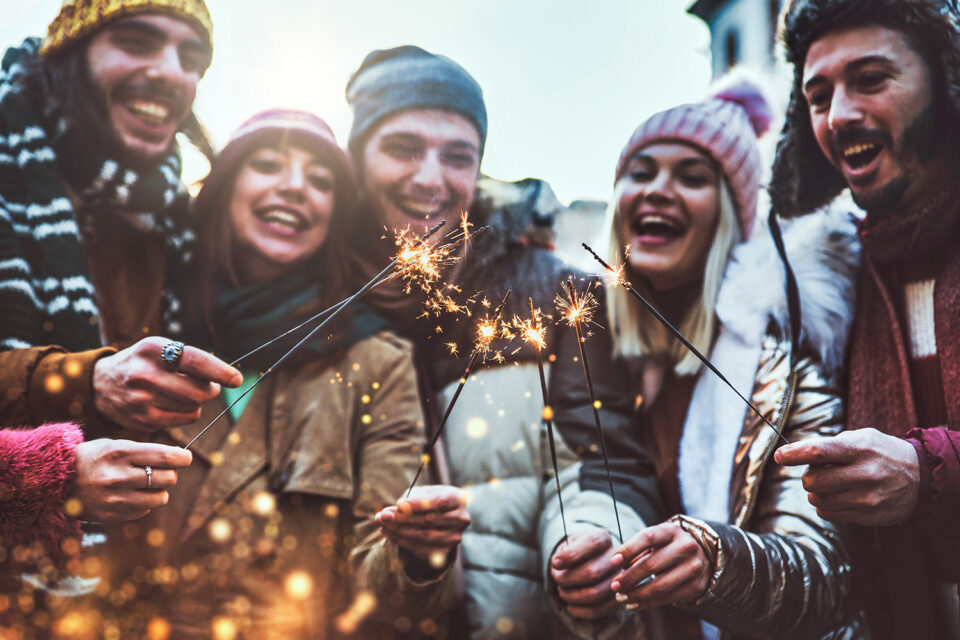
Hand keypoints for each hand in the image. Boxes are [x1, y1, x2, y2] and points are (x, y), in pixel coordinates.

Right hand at [71, 439, 191, 521]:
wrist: (57, 481)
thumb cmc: (94, 458)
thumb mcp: (114, 445)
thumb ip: (143, 451)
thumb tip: (177, 458)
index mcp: (121, 453)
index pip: (166, 456)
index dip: (183, 457)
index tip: (186, 457)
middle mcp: (120, 476)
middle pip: (168, 478)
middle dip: (170, 474)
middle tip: (161, 471)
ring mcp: (116, 498)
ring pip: (160, 498)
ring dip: (160, 491)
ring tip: (147, 485)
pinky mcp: (113, 515)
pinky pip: (144, 510)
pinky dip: (143, 503)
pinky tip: (130, 495)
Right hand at [93, 337, 241, 431]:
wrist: (100, 384)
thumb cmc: (141, 362)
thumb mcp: (158, 349)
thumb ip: (188, 358)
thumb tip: (224, 376)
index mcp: (152, 349)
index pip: (194, 361)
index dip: (219, 371)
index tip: (236, 379)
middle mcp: (144, 374)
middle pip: (198, 391)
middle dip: (211, 390)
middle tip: (211, 387)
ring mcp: (142, 400)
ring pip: (193, 407)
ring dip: (199, 401)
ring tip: (186, 393)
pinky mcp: (143, 420)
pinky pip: (184, 419)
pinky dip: (188, 413)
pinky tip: (175, 404)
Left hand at [375, 485, 470, 566]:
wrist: (442, 517)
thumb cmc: (431, 499)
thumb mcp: (423, 492)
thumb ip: (413, 497)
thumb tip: (400, 507)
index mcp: (458, 499)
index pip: (438, 502)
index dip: (418, 504)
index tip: (397, 504)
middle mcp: (461, 519)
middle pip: (428, 520)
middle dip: (402, 518)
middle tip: (383, 515)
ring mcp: (454, 537)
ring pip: (422, 536)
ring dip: (398, 530)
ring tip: (382, 523)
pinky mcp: (444, 551)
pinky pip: (419, 547)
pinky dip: (401, 540)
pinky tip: (389, 532)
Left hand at [549, 527, 619, 619]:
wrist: (586, 563)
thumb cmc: (574, 553)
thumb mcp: (568, 544)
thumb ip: (564, 552)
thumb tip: (557, 563)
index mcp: (603, 538)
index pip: (592, 543)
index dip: (570, 555)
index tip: (554, 563)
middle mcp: (616, 558)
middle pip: (592, 573)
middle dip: (567, 579)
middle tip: (557, 578)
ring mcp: (619, 580)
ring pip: (595, 594)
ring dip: (572, 596)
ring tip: (562, 592)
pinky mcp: (617, 599)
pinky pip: (599, 611)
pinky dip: (580, 611)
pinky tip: (569, 606)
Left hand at [610, 521, 709, 609]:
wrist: (702, 554)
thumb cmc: (668, 546)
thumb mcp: (656, 540)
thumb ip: (637, 550)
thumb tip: (618, 566)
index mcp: (672, 531)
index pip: (647, 538)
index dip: (628, 550)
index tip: (612, 561)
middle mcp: (686, 547)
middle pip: (651, 564)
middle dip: (629, 578)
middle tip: (614, 586)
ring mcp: (694, 567)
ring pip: (660, 586)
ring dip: (637, 594)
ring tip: (621, 598)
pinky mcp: (697, 586)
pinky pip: (668, 598)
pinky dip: (648, 603)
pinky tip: (634, 604)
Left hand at [774, 428, 920, 525]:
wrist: (920, 477)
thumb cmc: (881, 452)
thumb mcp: (861, 438)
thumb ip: (830, 445)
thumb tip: (793, 454)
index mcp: (860, 449)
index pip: (818, 451)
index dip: (794, 454)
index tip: (779, 456)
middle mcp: (864, 474)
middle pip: (812, 481)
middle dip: (808, 476)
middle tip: (818, 472)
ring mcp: (867, 498)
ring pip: (818, 500)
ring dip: (816, 492)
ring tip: (832, 484)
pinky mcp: (868, 516)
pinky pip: (829, 514)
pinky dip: (826, 506)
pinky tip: (839, 497)